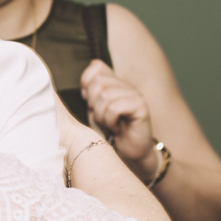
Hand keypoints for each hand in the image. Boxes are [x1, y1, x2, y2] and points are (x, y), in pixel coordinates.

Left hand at [80, 59, 156, 181]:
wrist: (128, 154)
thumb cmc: (109, 133)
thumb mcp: (93, 111)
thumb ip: (88, 94)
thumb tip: (80, 85)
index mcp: (114, 83)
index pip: (97, 66)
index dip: (86, 81)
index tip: (87, 100)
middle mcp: (126, 85)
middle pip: (98, 82)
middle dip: (93, 104)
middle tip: (102, 118)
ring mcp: (134, 93)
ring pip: (105, 96)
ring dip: (101, 116)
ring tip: (109, 125)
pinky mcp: (140, 105)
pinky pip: (114, 108)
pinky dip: (110, 121)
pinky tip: (116, 129)